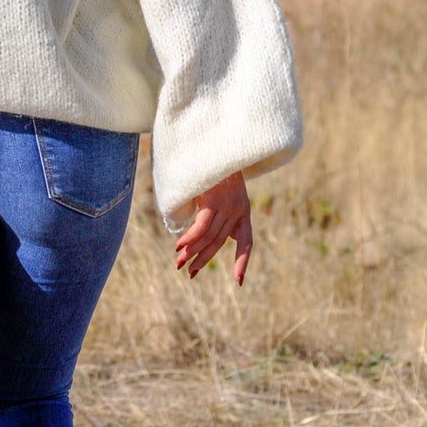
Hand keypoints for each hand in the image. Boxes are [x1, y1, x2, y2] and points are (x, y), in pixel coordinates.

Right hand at [175, 171, 251, 285]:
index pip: (247, 242)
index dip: (242, 261)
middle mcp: (238, 210)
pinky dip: (190, 238)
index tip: (238, 282)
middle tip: (190, 272)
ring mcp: (226, 205)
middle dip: (203, 259)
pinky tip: (180, 246)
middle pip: (219, 242)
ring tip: (179, 263)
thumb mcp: (225, 190)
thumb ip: (223, 211)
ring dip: (191, 252)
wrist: (219, 144)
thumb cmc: (217, 167)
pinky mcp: (213, 200)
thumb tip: (219, 232)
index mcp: (244, 211)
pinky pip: (201, 226)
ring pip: (208, 237)